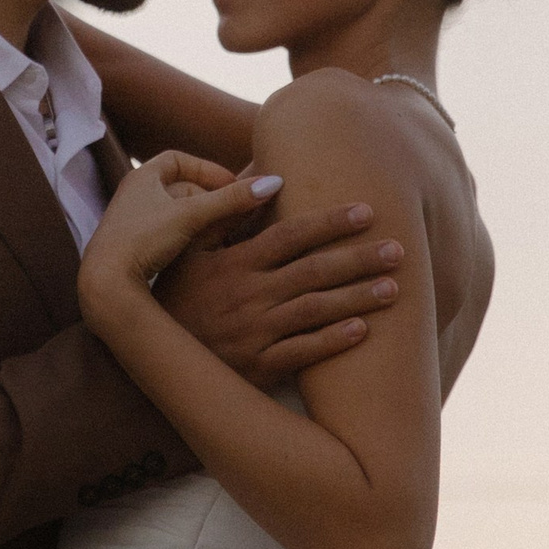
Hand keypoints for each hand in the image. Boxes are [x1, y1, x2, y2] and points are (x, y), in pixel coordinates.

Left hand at [78, 152, 279, 321]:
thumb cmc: (141, 240)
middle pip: (181, 188)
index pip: (178, 159)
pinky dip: (188, 237)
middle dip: (210, 199)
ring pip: (176, 213)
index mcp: (141, 177)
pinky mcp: (134, 248)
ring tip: (224, 234)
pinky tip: (202, 252)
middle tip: (235, 212)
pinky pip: (168, 234)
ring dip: (201, 220)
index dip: (206, 169)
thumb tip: (273, 182)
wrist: (104, 283)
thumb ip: (231, 200)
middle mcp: (133, 195)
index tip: (230, 184)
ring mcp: (132, 223)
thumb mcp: (191, 216)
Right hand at [157, 201, 406, 389]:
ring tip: (393, 289)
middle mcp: (249, 296)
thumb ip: (224, 214)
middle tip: (398, 250)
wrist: (149, 358)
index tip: (365, 211)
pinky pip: (301, 354)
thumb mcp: (187, 250)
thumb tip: (263, 180)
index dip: (329, 222)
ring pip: (314, 312)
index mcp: (235, 264)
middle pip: (313, 272)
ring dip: (356, 299)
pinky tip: (362, 332)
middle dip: (358, 259)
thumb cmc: (173, 294)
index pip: (290, 236)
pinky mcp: (257, 368)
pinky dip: (331, 343)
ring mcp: (254, 333)